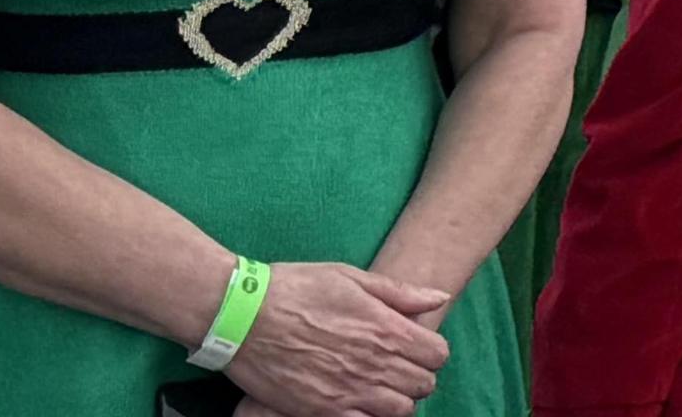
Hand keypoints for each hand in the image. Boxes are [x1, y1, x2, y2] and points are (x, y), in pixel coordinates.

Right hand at [216, 261, 450, 416]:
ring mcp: (349, 392)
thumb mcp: (352, 278)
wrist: (242, 316)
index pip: (437, 354)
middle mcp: (374, 364)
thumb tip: (438, 298)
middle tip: (398, 366)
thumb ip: (400, 293)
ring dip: (398, 400)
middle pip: (423, 385)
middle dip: (417, 375)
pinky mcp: (321, 411)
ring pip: (400, 411)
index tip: (416, 345)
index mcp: (386, 329)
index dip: (431, 350)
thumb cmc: (296, 289)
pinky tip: (357, 403)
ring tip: (380, 386)